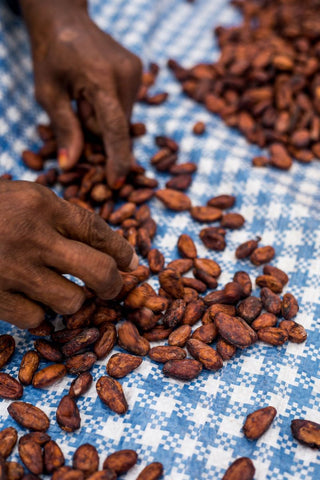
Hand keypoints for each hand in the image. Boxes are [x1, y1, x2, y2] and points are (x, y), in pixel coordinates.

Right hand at [0, 180, 137, 328]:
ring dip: (73, 299)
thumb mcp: (21, 197)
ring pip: (73, 301)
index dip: (120, 249)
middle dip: (115, 283)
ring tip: (58, 289)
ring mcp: (12, 271)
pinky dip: (38, 312)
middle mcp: (32, 237)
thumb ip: (58, 217)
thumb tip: (102, 246)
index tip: (129, 260)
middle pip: (99, 271)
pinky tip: (27, 298)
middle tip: (113, 287)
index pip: (98, 231)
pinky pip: (38, 318)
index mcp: (42, 205)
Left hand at [21, 0, 141, 187]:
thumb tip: (70, 166)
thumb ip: (63, 129)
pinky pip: (126, 107)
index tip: (116, 183)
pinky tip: (96, 92)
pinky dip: (111, 109)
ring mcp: (137, 72)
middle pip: (117, 127)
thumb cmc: (50, 55)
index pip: (115, 129)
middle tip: (77, 107)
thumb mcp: (47, 93)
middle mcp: (127, 76)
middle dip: (98, 131)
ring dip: (105, 120)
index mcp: (102, 79)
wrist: (65, 20)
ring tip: (86, 96)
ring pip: (123, 119)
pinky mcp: (140, 72)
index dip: (116, 160)